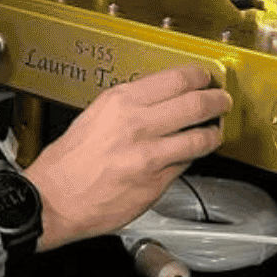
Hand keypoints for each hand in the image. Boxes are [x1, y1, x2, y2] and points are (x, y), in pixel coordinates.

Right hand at [22, 63, 230, 250]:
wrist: (55, 198)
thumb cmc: (68, 161)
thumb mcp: (94, 116)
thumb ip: (129, 107)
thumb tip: (158, 101)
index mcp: (120, 101)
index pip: (176, 80)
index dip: (199, 77)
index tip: (205, 78)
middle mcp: (138, 125)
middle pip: (195, 105)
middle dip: (216, 101)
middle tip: (222, 101)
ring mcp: (150, 156)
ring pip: (199, 139)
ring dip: (213, 133)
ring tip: (215, 131)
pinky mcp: (157, 183)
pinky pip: (185, 165)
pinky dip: (191, 159)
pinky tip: (190, 155)